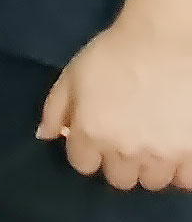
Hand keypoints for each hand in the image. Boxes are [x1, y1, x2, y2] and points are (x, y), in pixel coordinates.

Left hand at [39, 16, 191, 188]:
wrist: (163, 40)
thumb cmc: (114, 53)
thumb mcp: (72, 75)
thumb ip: (55, 108)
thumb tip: (44, 136)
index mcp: (91, 133)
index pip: (83, 165)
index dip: (88, 152)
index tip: (97, 139)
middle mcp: (125, 150)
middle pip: (119, 179)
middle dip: (118, 163)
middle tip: (127, 142)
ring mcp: (162, 154)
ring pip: (152, 181)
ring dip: (149, 167)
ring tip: (153, 145)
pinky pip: (185, 181)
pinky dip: (180, 171)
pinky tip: (176, 152)